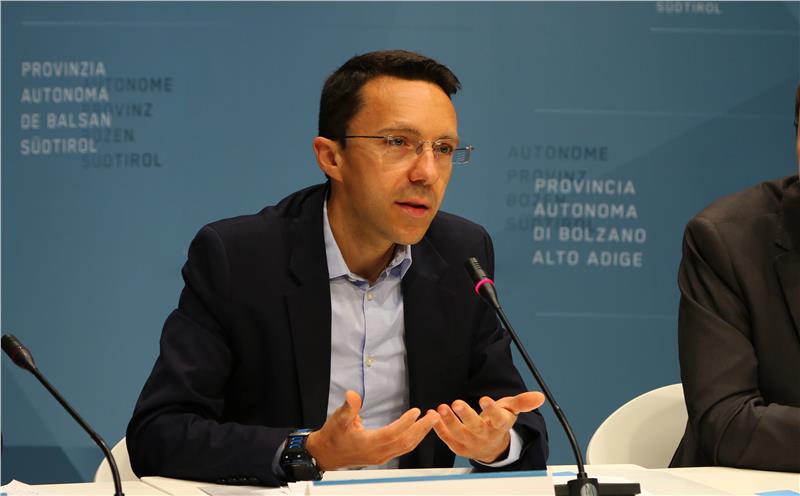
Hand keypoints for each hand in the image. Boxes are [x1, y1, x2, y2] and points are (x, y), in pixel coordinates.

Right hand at [306, 390, 439, 470]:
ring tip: (431, 420)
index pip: (393, 433)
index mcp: (369, 444)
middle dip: (422, 429)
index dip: (406, 422)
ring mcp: (381, 456)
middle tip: (434, 415)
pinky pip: (402, 448)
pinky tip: (418, 430)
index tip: (417, 411)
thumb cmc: (332, 436)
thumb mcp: (337, 419)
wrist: (325, 454)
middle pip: (405, 442)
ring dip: (420, 434)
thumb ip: (348, 407)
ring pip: (406, 446)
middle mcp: (378, 453)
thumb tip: (352, 395)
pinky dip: (413, 438)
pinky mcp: (381, 456)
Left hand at [433, 391, 544, 463]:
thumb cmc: (499, 422)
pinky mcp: (457, 445)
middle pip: (475, 427)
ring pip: (458, 433)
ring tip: (441, 408)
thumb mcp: (511, 410)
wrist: (491, 448)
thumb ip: (522, 402)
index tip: (485, 399)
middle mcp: (484, 435)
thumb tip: (540, 396)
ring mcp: (470, 442)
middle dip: (465, 415)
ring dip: (448, 421)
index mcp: (499, 425)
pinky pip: (446, 437)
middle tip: (456, 403)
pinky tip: (432, 414)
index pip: (498, 418)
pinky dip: (438, 427)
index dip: (492, 409)